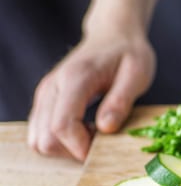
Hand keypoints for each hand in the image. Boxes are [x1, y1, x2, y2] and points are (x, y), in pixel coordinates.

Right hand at [27, 32, 155, 160]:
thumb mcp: (138, 73)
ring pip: (38, 140)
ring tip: (93, 134)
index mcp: (75, 79)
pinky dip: (61, 140)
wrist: (113, 34)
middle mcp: (52, 88)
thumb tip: (106, 128)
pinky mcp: (45, 101)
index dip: (81, 147)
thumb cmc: (128, 52)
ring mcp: (45, 95)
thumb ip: (121, 100)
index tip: (105, 147)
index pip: (62, 126)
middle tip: (102, 139)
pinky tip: (85, 129)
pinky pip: (41, 132)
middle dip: (73, 151)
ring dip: (66, 148)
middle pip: (45, 139)